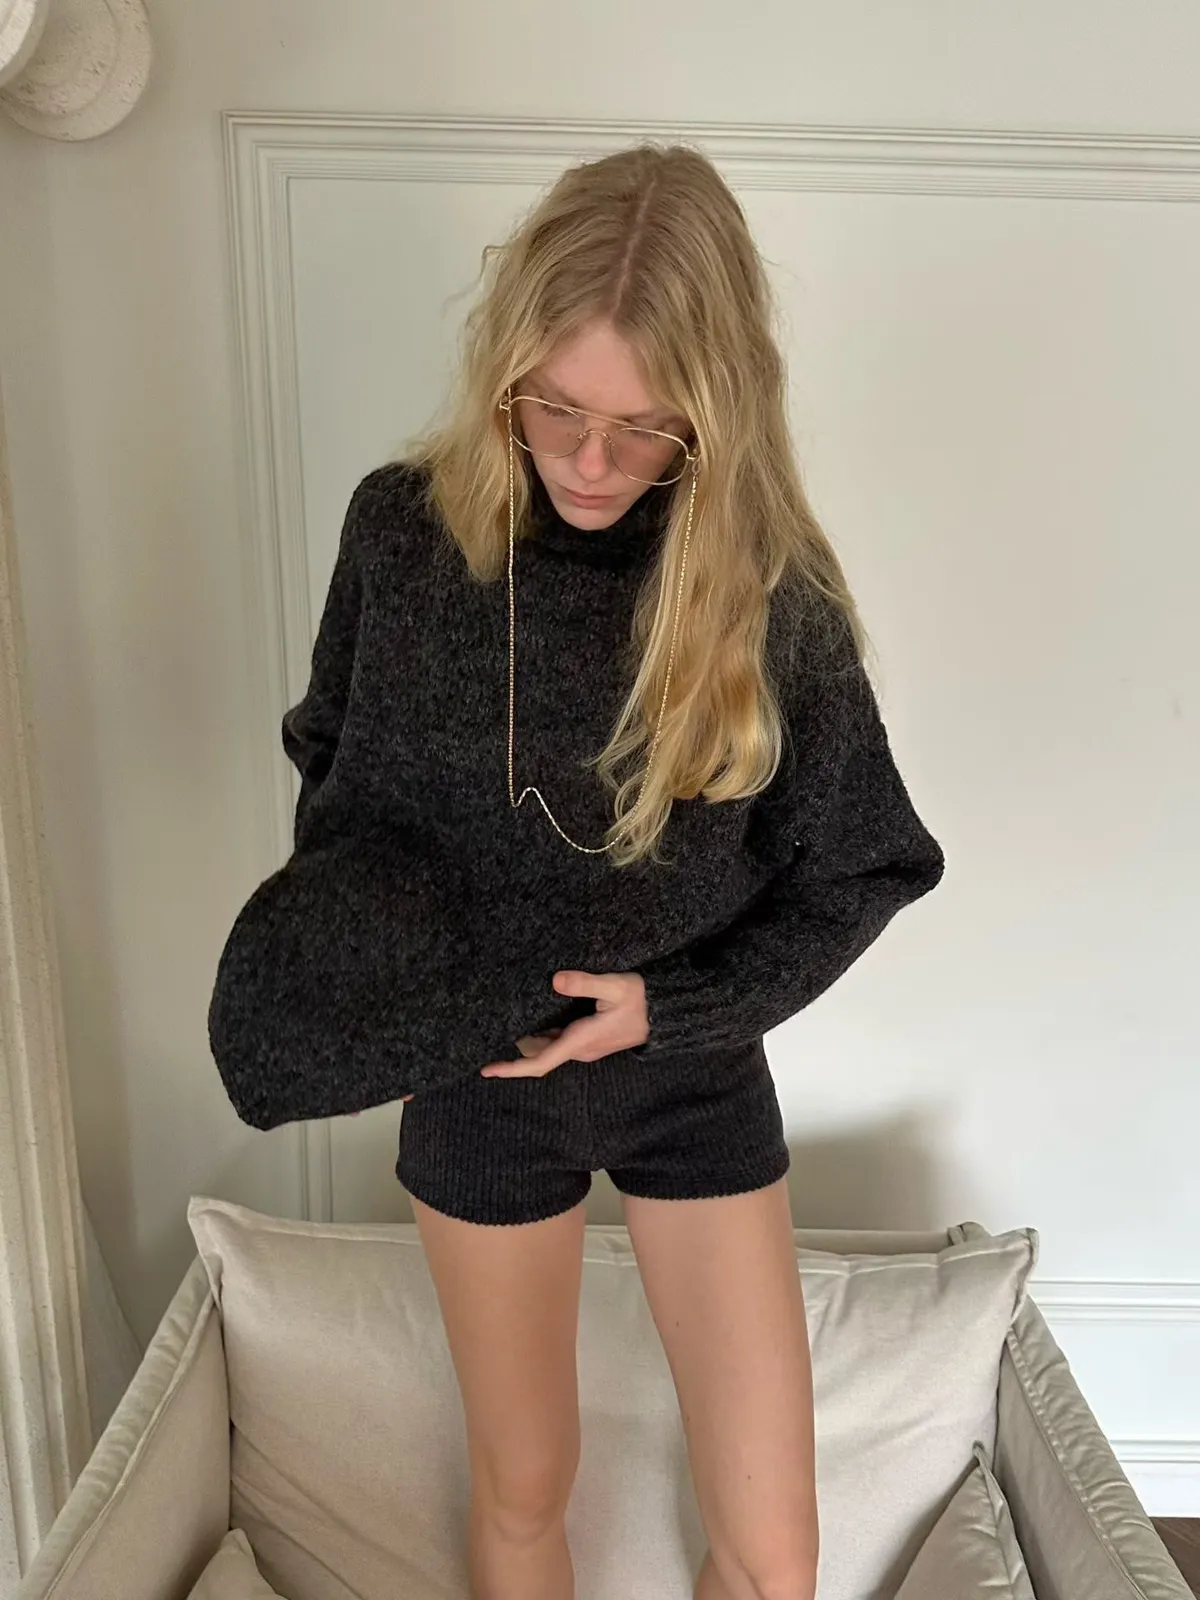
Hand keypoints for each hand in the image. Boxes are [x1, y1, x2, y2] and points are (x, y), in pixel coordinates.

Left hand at [479, 970, 649, 1078]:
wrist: (665, 1013)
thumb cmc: (642, 998)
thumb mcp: (616, 985)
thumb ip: (586, 983)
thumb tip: (556, 980)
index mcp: (581, 1041)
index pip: (540, 1062)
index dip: (512, 1067)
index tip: (487, 1069)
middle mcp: (580, 1049)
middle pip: (538, 1056)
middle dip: (512, 1052)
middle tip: (486, 1036)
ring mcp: (585, 1046)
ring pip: (547, 1049)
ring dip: (526, 1042)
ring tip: (501, 1026)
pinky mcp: (589, 1039)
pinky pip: (558, 1042)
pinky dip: (540, 1036)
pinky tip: (530, 1020)